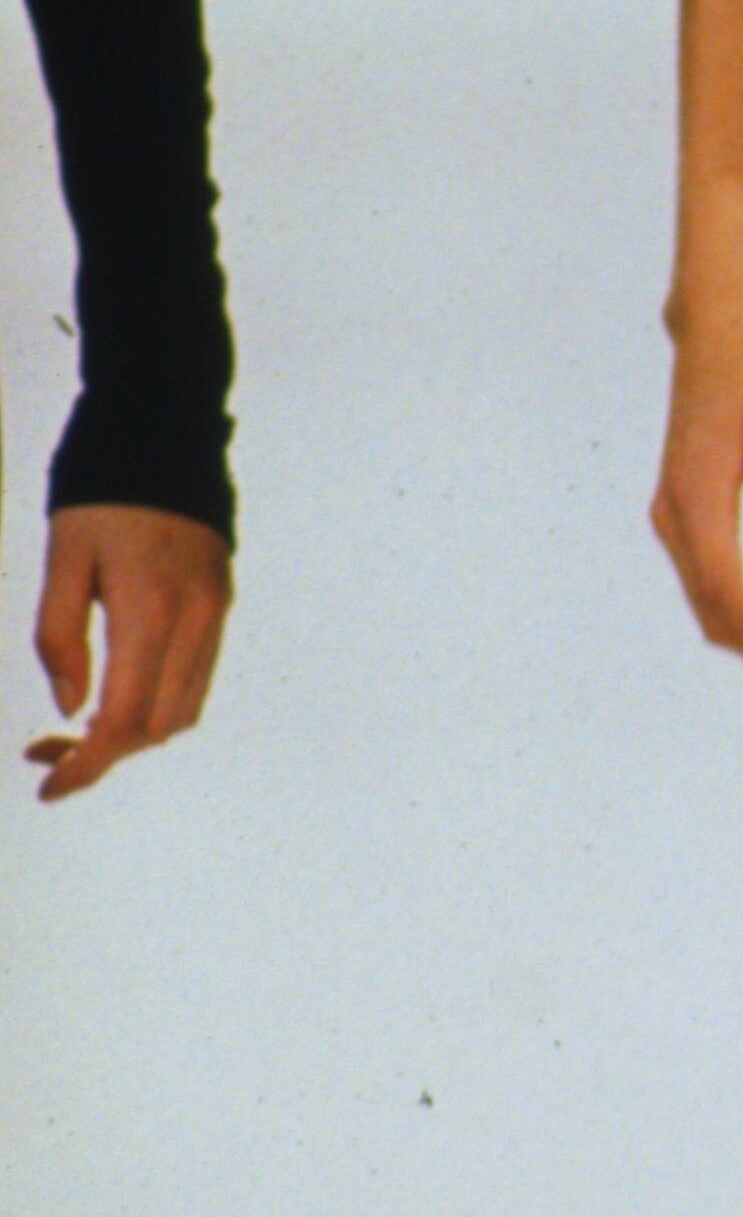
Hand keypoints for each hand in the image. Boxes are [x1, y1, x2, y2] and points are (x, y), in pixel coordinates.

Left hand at [29, 503, 232, 800]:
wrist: (164, 429)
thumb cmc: (101, 492)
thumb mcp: (62, 557)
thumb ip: (60, 635)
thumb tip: (71, 708)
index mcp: (149, 610)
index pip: (122, 719)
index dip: (85, 765)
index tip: (48, 787)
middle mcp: (195, 619)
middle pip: (157, 728)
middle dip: (104, 754)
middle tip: (47, 749)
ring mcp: (216, 611)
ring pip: (183, 710)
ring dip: (133, 735)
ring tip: (80, 726)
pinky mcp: (222, 600)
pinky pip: (196, 678)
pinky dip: (157, 704)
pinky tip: (117, 690)